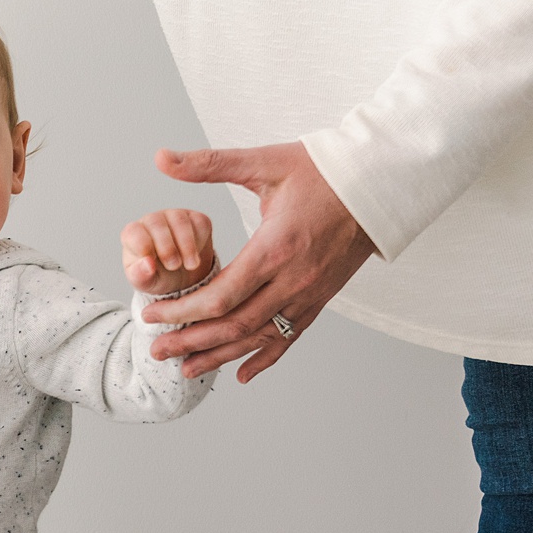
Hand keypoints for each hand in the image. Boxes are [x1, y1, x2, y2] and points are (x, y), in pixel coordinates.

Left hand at [121, 207, 215, 295]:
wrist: (181, 277)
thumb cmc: (156, 276)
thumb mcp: (145, 282)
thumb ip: (140, 276)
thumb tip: (147, 265)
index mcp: (133, 234)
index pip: (133, 232)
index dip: (142, 244)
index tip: (151, 261)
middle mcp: (152, 221)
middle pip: (157, 223)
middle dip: (167, 247)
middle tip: (173, 266)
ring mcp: (174, 216)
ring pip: (180, 221)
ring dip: (187, 245)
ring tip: (190, 265)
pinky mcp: (195, 218)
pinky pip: (199, 223)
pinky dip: (200, 241)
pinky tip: (196, 256)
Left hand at [140, 142, 378, 382]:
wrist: (380, 183)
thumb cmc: (324, 170)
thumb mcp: (265, 162)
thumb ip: (209, 164)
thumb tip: (161, 157)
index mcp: (275, 247)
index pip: (220, 296)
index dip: (182, 311)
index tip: (152, 314)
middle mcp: (293, 279)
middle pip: (234, 326)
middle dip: (191, 342)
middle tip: (158, 351)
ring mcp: (309, 293)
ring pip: (259, 338)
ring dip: (220, 357)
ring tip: (187, 369)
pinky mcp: (321, 299)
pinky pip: (289, 337)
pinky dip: (264, 358)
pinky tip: (242, 374)